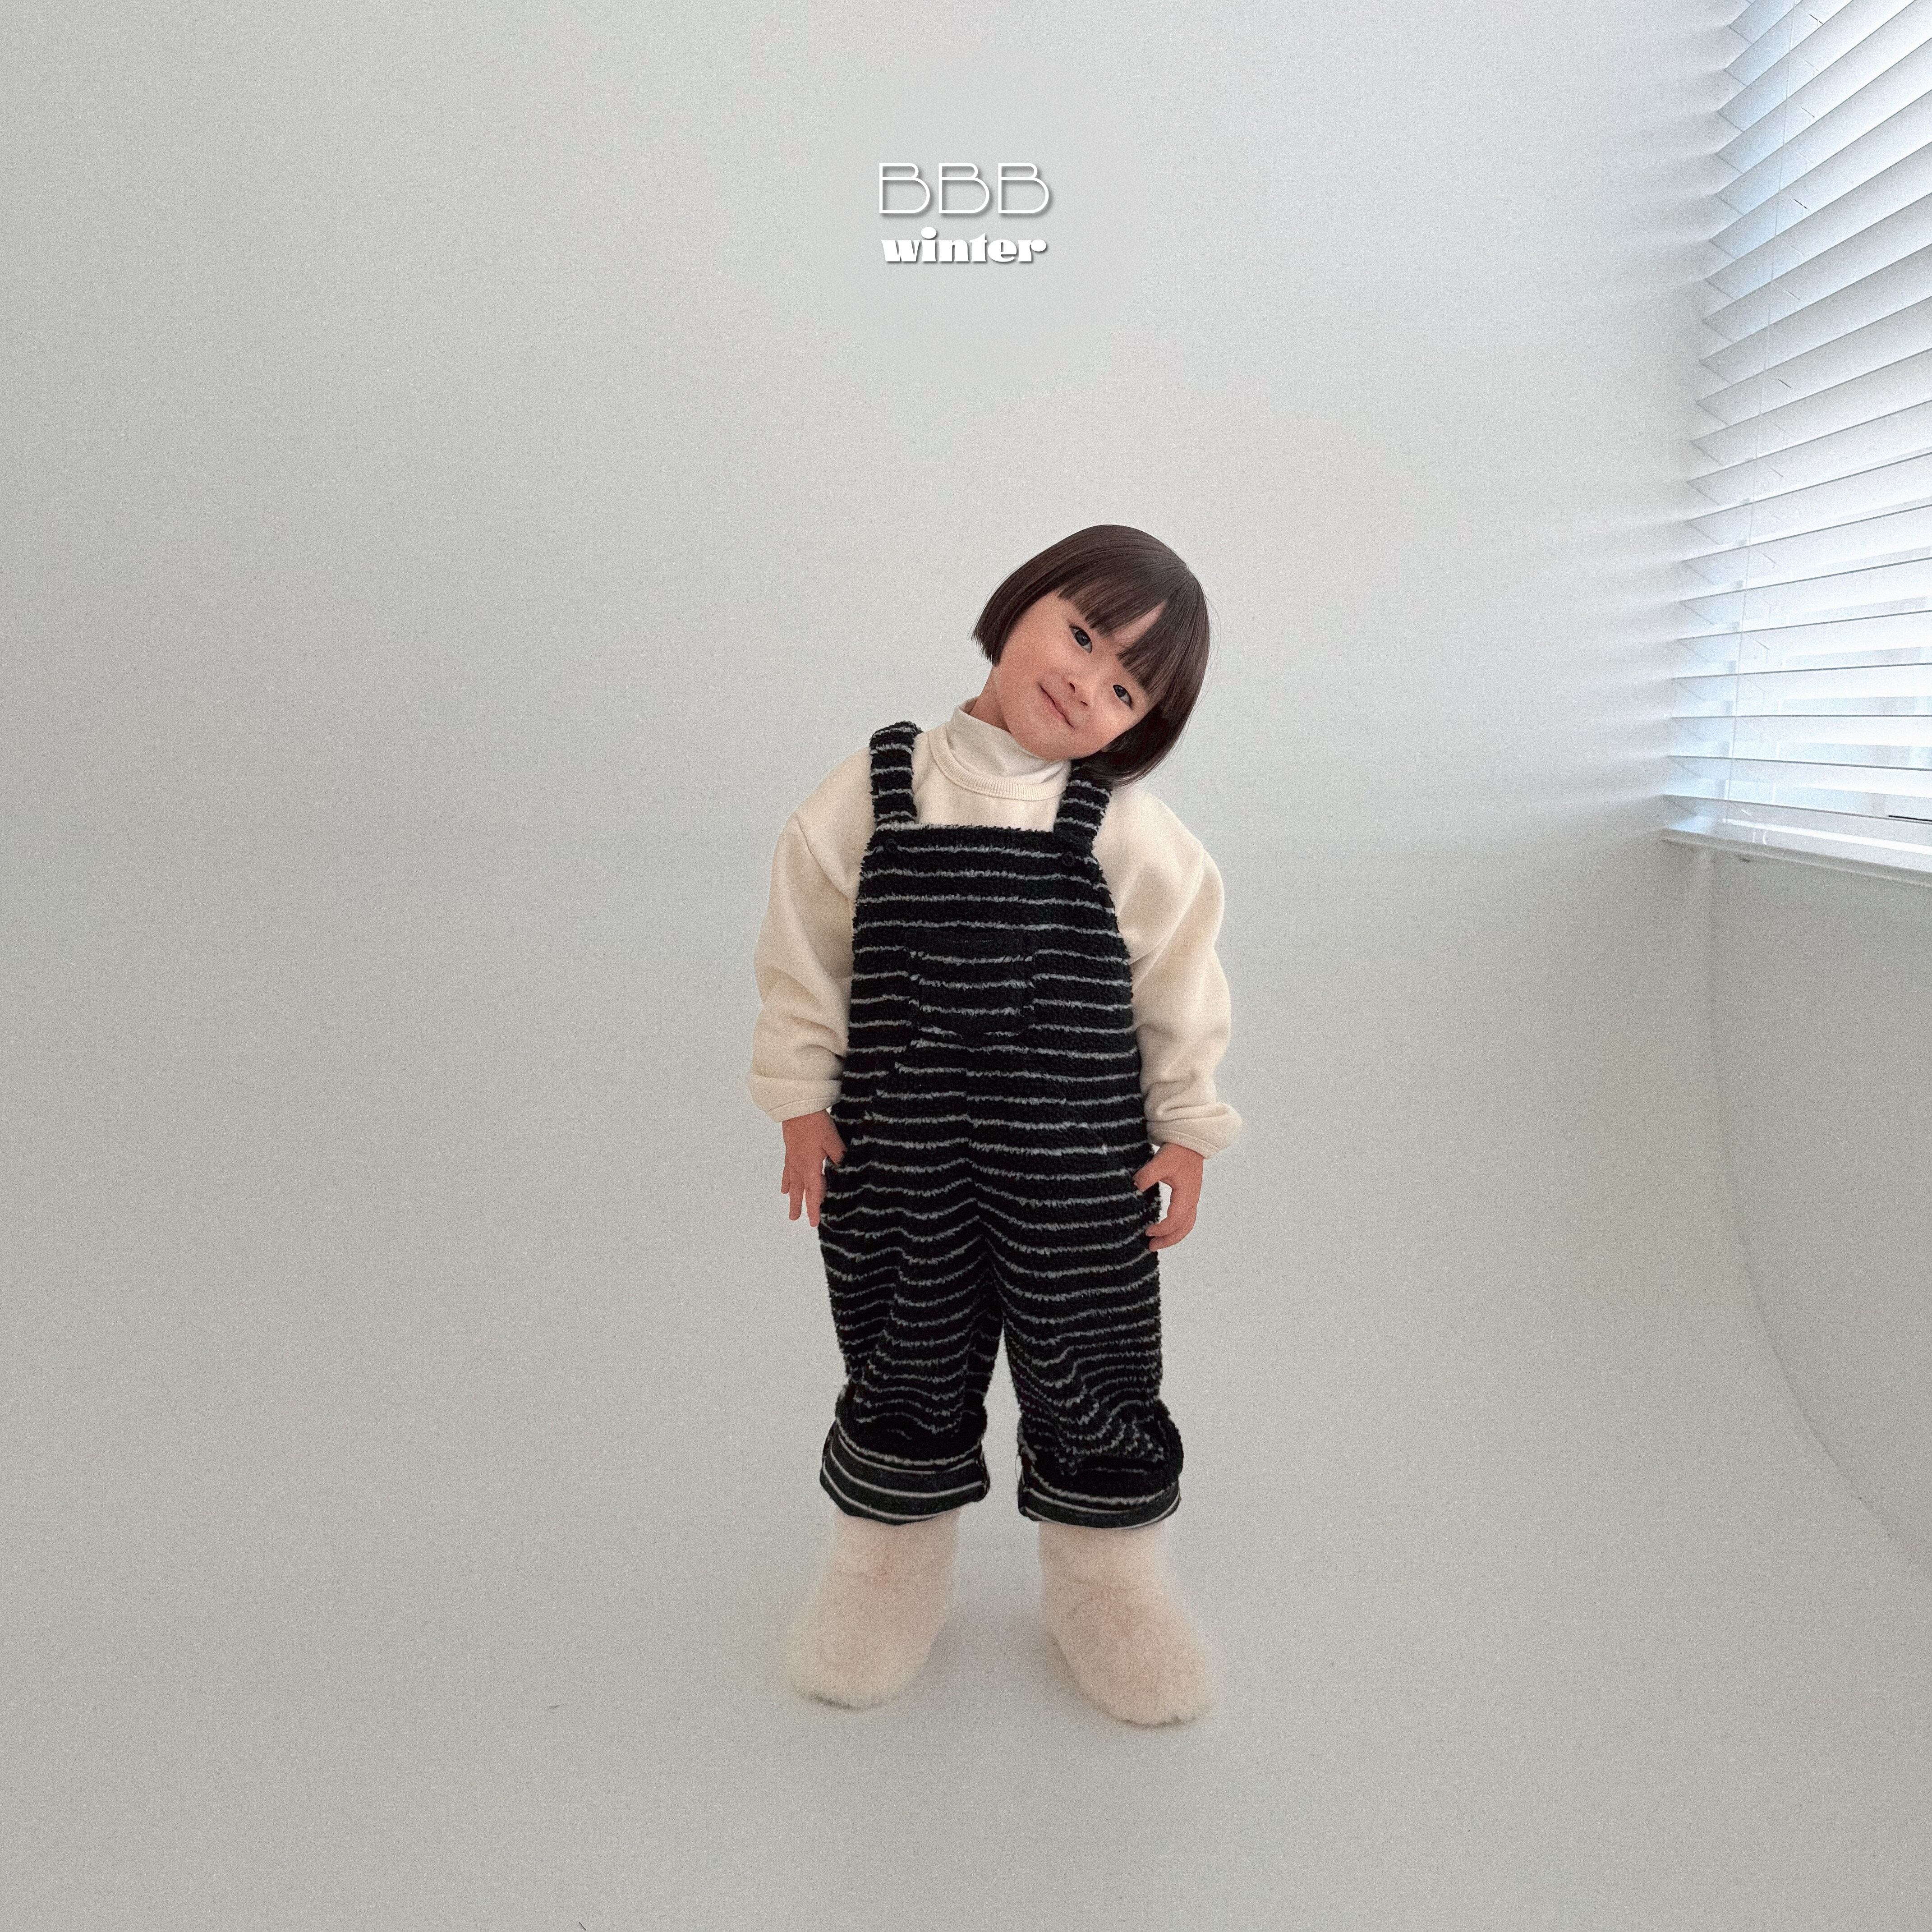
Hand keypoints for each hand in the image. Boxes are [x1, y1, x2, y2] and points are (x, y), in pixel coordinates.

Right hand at [780, 1110, 845, 1226]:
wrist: (796, 1106)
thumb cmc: (816, 1123)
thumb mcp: (833, 1141)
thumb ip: (840, 1158)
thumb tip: (847, 1172)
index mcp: (810, 1166)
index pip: (814, 1192)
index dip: (814, 1208)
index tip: (814, 1223)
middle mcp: (799, 1165)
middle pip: (800, 1190)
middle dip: (800, 1205)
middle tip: (795, 1219)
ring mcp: (793, 1158)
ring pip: (792, 1182)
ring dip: (792, 1195)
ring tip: (790, 1206)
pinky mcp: (790, 1149)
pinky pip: (787, 1170)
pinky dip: (786, 1180)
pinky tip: (784, 1186)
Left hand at [1134, 1143, 1203, 1250]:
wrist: (1191, 1140)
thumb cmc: (1177, 1151)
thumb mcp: (1159, 1162)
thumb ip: (1145, 1177)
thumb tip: (1133, 1190)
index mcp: (1186, 1195)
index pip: (1175, 1220)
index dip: (1162, 1229)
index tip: (1147, 1231)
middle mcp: (1192, 1200)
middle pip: (1184, 1228)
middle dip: (1168, 1240)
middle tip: (1151, 1246)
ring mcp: (1192, 1198)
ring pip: (1187, 1225)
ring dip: (1173, 1236)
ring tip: (1157, 1242)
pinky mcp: (1190, 1195)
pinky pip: (1186, 1217)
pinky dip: (1176, 1227)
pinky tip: (1164, 1227)